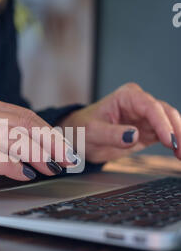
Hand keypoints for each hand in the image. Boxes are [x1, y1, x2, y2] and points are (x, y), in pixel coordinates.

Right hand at [0, 94, 74, 180]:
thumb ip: (6, 138)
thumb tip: (45, 150)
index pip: (24, 116)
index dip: (50, 133)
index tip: (67, 150)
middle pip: (19, 125)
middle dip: (48, 144)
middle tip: (66, 161)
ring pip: (5, 137)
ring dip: (34, 153)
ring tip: (50, 167)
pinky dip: (8, 164)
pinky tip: (23, 173)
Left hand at [60, 83, 180, 162]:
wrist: (80, 138)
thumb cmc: (82, 129)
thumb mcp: (91, 133)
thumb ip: (111, 134)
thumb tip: (133, 136)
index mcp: (126, 97)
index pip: (150, 106)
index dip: (162, 123)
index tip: (168, 140)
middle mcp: (139, 104)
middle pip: (166, 113)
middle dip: (176, 131)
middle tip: (180, 151)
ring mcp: (145, 117)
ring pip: (170, 123)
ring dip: (179, 138)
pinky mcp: (148, 131)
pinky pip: (166, 135)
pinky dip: (175, 144)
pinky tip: (179, 154)